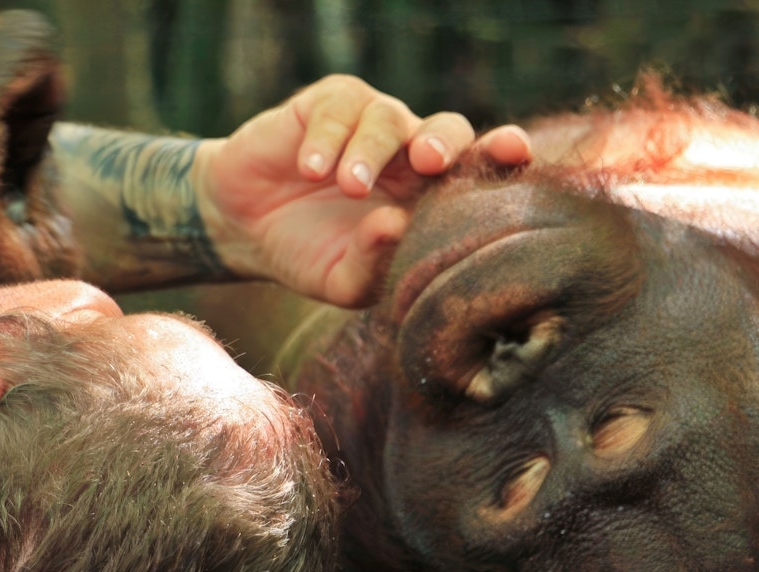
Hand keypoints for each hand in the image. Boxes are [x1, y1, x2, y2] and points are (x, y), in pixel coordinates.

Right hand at [193, 74, 530, 307]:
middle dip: (446, 141)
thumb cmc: (308, 253)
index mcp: (427, 197)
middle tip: (427, 162)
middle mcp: (408, 154)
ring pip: (389, 118)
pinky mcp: (328, 105)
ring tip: (350, 187)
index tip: (515, 153)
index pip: (476, 173)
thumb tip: (394, 229)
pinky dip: (328, 138)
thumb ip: (371, 264)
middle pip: (449, 129)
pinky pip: (340, 108)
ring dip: (371, 152)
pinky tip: (310, 169)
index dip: (499, 158)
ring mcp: (370, 124)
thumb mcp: (340, 280)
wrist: (243, 227)